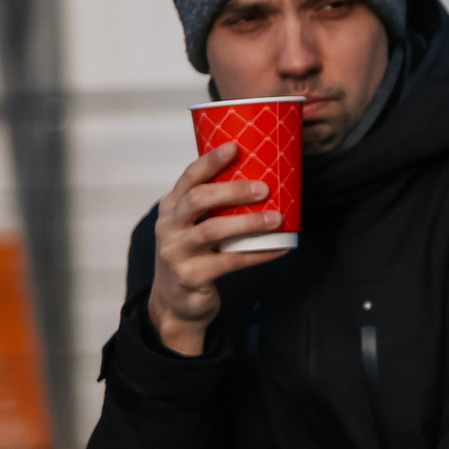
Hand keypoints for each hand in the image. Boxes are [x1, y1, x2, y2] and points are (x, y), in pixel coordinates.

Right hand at [145, 144, 288, 355]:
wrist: (174, 301)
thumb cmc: (193, 252)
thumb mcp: (193, 224)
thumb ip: (215, 204)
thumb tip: (265, 176)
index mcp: (172, 207)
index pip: (188, 178)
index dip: (210, 161)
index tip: (235, 147)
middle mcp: (169, 226)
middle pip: (197, 200)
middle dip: (231, 191)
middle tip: (264, 188)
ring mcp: (176, 252)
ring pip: (212, 231)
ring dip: (248, 223)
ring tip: (276, 219)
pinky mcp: (190, 277)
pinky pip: (229, 262)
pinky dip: (258, 254)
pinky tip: (280, 248)